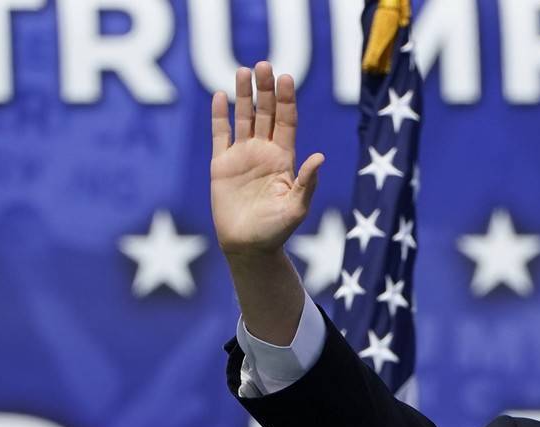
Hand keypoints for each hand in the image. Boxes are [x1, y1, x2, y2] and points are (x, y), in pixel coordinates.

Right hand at [210, 61, 323, 257]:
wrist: (248, 247)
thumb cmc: (276, 231)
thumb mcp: (296, 208)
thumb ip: (307, 182)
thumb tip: (320, 156)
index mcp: (284, 160)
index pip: (287, 122)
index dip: (287, 100)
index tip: (286, 78)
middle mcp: (264, 153)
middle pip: (266, 114)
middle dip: (266, 90)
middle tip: (264, 65)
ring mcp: (242, 157)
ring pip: (243, 118)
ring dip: (244, 95)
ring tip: (244, 70)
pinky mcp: (221, 165)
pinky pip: (220, 135)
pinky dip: (220, 115)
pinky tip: (220, 96)